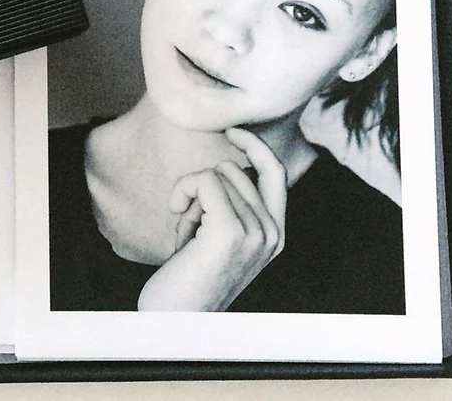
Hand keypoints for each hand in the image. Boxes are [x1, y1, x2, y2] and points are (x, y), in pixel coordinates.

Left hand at [137, 128, 286, 310]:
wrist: (175, 320)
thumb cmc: (188, 277)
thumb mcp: (217, 235)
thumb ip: (230, 205)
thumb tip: (223, 167)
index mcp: (275, 234)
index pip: (277, 173)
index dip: (256, 146)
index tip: (231, 131)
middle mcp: (273, 233)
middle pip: (234, 169)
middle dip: (201, 186)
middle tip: (188, 219)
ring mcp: (256, 233)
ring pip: (216, 173)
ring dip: (190, 195)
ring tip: (186, 231)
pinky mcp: (231, 232)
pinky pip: (205, 181)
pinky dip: (183, 190)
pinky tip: (176, 214)